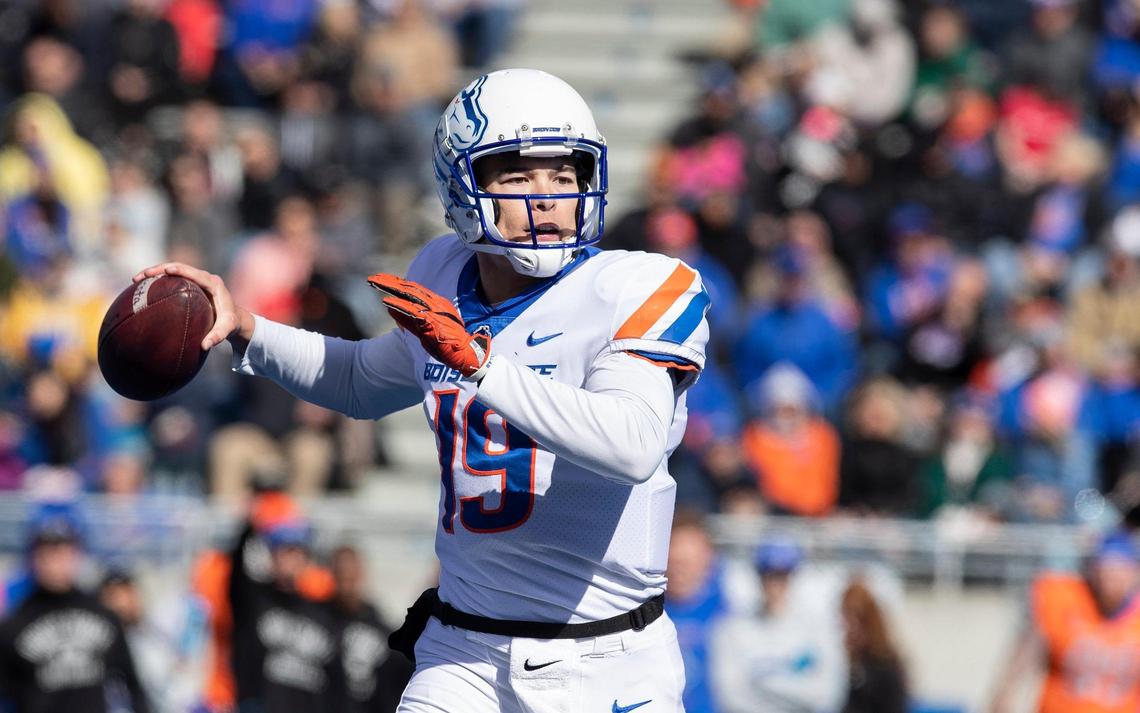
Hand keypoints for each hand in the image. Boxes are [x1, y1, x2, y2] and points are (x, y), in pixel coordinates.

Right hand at [132, 263, 253, 349]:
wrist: (234, 317)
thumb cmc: (230, 322)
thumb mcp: (227, 329)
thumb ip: (218, 336)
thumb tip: (205, 346)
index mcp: (214, 284)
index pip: (195, 273)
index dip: (180, 270)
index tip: (166, 270)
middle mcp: (204, 278)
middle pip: (179, 267)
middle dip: (159, 269)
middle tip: (141, 276)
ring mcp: (197, 279)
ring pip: (173, 270)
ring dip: (155, 272)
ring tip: (136, 279)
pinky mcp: (191, 283)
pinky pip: (173, 278)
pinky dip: (158, 280)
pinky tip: (143, 287)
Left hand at [368, 273, 490, 378]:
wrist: (466, 354)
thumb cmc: (447, 344)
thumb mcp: (424, 329)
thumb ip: (407, 320)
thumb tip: (390, 309)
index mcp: (435, 303)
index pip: (413, 289)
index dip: (397, 283)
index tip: (382, 279)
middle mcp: (435, 303)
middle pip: (409, 288)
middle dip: (390, 282)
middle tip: (373, 278)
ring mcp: (434, 311)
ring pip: (409, 295)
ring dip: (390, 288)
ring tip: (374, 283)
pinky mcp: (432, 321)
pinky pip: (412, 311)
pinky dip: (398, 305)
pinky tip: (385, 300)